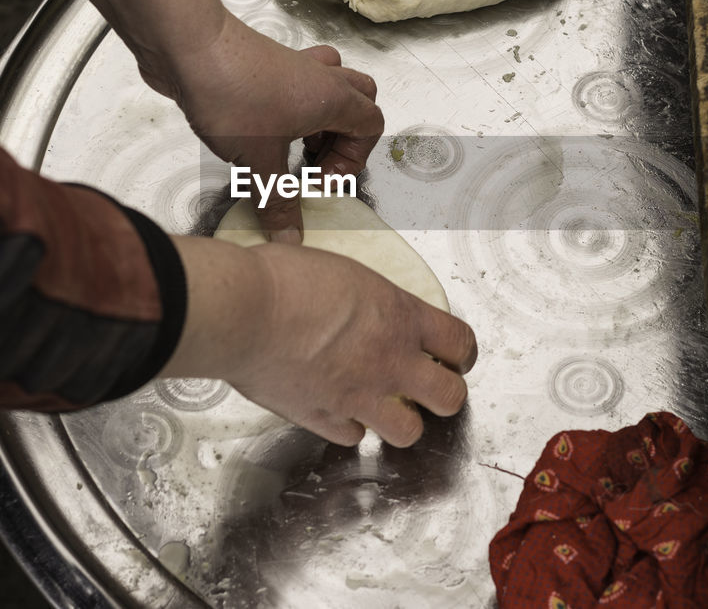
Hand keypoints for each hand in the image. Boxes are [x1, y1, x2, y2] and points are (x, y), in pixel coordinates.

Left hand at [138, 12, 382, 241]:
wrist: (188, 45)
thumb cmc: (232, 96)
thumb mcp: (258, 161)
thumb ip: (277, 202)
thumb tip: (290, 240)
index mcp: (333, 99)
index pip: (371, 126)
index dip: (351, 161)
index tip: (315, 180)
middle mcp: (320, 77)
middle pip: (360, 98)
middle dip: (344, 136)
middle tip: (313, 160)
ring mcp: (293, 66)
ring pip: (330, 83)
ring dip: (322, 115)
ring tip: (293, 144)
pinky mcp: (264, 64)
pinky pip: (296, 81)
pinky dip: (293, 103)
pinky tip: (264, 127)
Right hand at [166, 236, 477, 446]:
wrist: (244, 312)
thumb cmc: (283, 280)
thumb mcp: (338, 269)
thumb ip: (357, 291)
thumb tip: (345, 286)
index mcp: (400, 316)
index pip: (460, 343)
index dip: (463, 354)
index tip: (456, 357)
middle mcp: (390, 362)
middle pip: (450, 398)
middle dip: (444, 395)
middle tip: (428, 386)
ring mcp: (359, 397)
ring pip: (409, 432)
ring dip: (401, 421)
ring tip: (387, 408)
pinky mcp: (324, 418)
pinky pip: (351, 437)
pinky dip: (348, 428)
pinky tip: (338, 411)